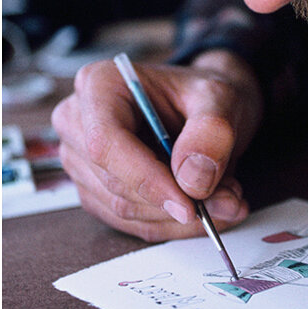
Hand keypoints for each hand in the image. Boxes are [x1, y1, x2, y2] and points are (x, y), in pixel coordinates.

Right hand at [51, 49, 262, 241]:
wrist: (201, 106)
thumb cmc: (201, 95)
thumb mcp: (221, 98)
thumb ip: (212, 133)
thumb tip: (192, 180)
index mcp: (99, 85)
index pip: (105, 142)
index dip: (145, 179)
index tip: (189, 204)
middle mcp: (78, 120)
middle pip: (114, 181)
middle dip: (174, 200)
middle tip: (228, 198)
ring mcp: (80, 157)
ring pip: (122, 208)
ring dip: (176, 216)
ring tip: (223, 197)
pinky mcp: (92, 187)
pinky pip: (127, 221)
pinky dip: (169, 223)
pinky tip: (201, 207)